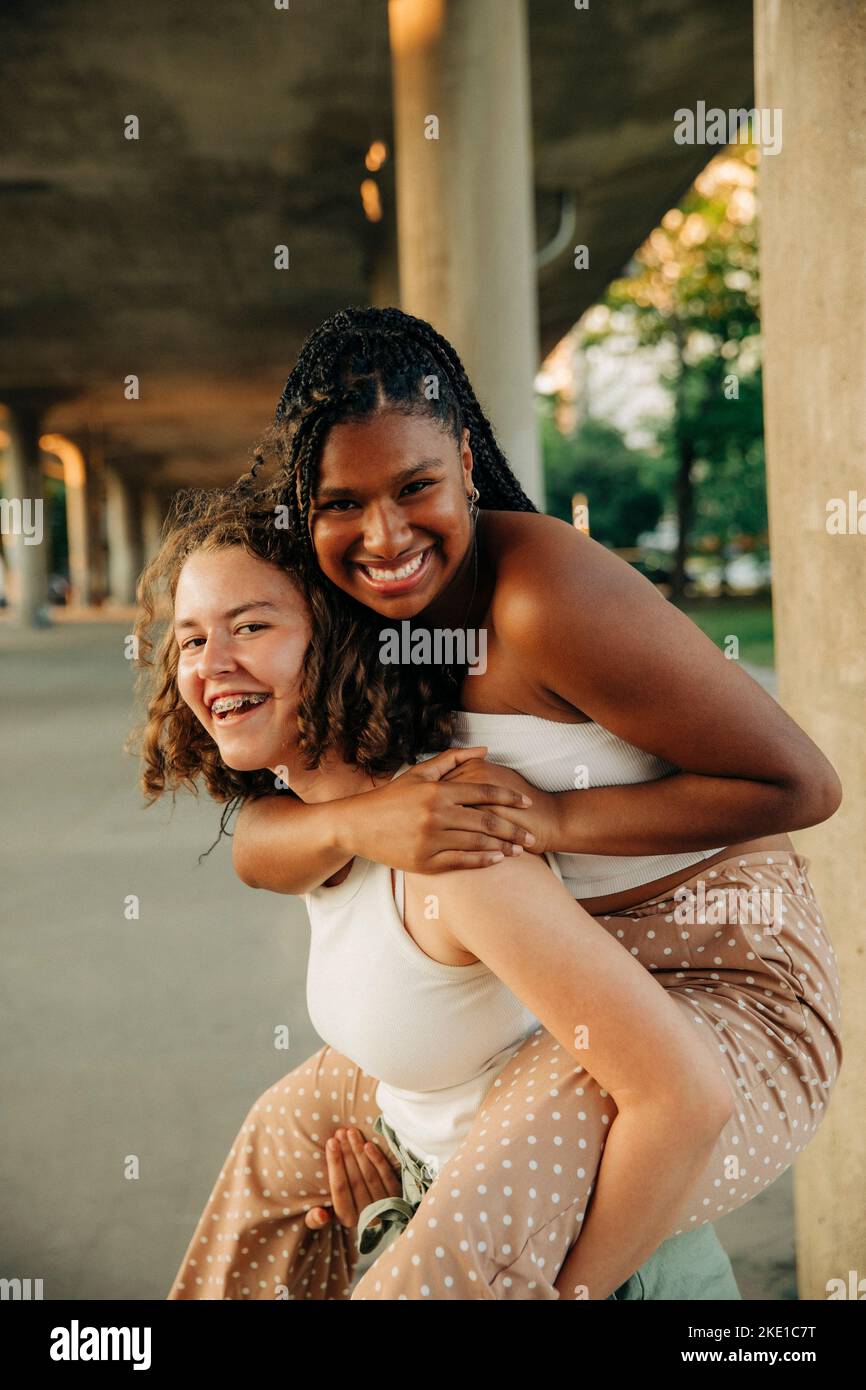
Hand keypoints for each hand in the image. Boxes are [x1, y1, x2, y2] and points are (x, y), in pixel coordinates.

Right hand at [305, 1127, 401, 1231]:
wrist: (377, 1221)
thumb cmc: (345, 1212)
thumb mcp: (323, 1221)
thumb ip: (314, 1220)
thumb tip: (320, 1215)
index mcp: (348, 1219)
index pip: (339, 1189)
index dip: (335, 1164)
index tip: (330, 1142)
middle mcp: (367, 1215)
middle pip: (355, 1179)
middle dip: (346, 1152)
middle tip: (340, 1132)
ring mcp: (385, 1206)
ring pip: (370, 1174)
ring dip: (359, 1151)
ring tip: (351, 1132)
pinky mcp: (398, 1196)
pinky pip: (387, 1175)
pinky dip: (378, 1159)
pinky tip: (368, 1144)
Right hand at [349, 745, 537, 871]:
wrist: (357, 825)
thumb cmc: (391, 797)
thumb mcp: (419, 773)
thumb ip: (453, 759)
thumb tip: (485, 750)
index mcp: (437, 791)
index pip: (483, 793)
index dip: (509, 798)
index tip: (527, 804)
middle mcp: (436, 815)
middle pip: (486, 821)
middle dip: (513, 829)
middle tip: (532, 835)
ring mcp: (430, 841)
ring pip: (477, 844)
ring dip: (502, 847)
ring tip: (519, 850)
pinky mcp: (424, 862)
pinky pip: (461, 862)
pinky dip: (482, 861)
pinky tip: (497, 860)